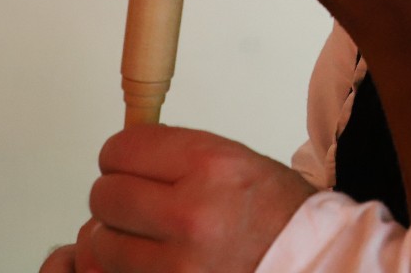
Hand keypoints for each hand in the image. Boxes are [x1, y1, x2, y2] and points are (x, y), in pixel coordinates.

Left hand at [66, 124, 313, 272]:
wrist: (310, 262)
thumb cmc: (277, 214)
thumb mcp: (234, 160)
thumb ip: (175, 155)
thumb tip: (118, 159)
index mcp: (210, 165)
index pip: (121, 149)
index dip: (121, 156)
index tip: (129, 164)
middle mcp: (191, 213)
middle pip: (104, 196)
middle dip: (115, 197)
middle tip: (137, 201)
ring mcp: (178, 263)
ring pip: (100, 241)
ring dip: (117, 237)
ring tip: (151, 235)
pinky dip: (124, 266)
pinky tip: (154, 259)